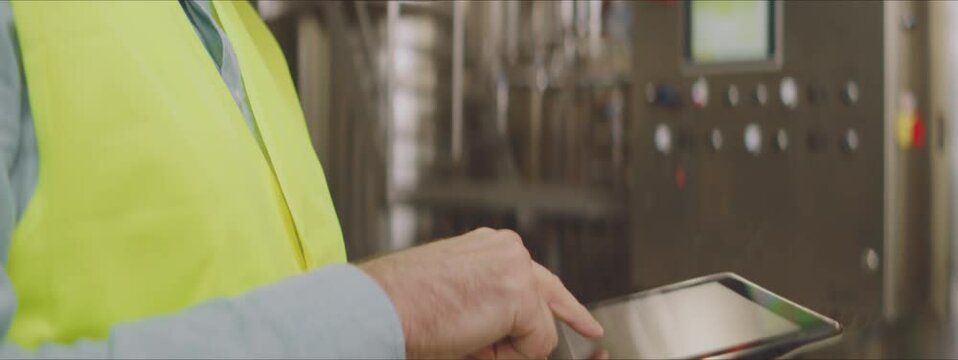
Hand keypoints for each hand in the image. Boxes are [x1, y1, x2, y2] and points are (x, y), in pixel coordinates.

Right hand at [360, 228, 602, 358]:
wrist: (381, 307)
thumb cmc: (403, 305)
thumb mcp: (454, 292)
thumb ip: (489, 299)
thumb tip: (513, 326)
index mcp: (489, 246)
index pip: (535, 275)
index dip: (562, 304)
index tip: (583, 320)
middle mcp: (507, 249)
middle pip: (551, 294)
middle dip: (571, 316)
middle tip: (593, 331)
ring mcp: (516, 269)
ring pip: (539, 327)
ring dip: (506, 347)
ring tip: (464, 340)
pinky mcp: (520, 295)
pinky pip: (536, 344)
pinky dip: (507, 356)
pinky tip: (473, 343)